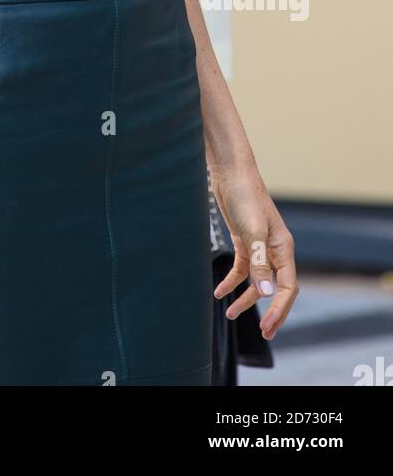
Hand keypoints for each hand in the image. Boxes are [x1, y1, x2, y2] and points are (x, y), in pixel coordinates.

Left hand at [209, 161, 298, 339]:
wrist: (230, 172)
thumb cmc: (245, 197)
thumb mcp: (252, 231)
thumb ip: (259, 263)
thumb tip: (265, 294)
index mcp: (283, 249)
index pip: (288, 287)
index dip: (279, 309)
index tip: (267, 327)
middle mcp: (274, 250)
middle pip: (276, 288)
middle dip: (270, 311)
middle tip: (263, 334)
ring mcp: (259, 246)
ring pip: (256, 281)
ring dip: (246, 299)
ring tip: (229, 314)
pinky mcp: (244, 241)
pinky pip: (241, 268)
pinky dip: (231, 281)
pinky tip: (218, 291)